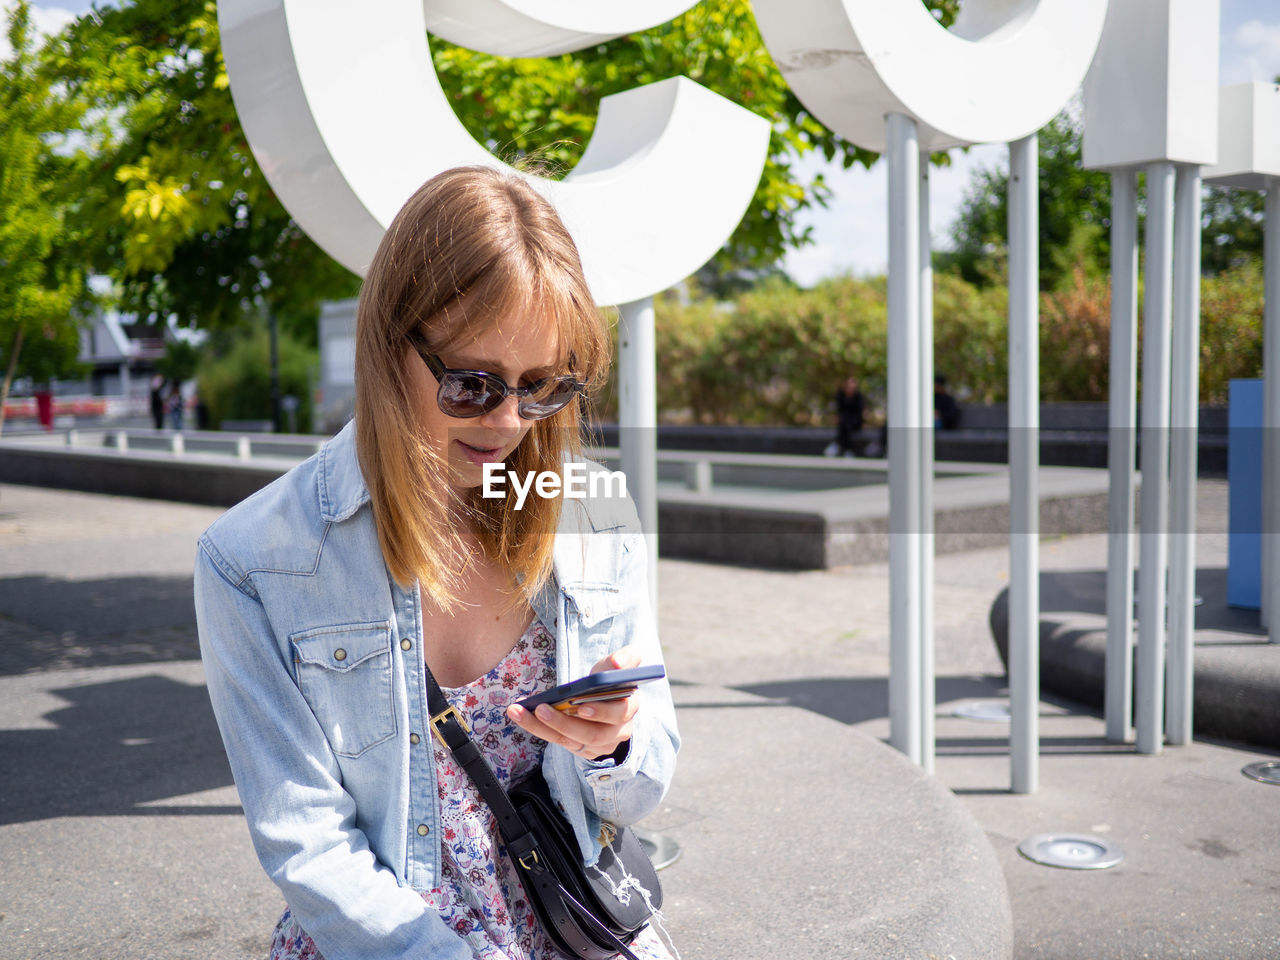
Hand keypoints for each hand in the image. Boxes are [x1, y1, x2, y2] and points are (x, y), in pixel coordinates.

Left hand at [507, 647, 642, 761]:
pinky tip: (519, 713)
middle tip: (541, 709)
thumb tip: (618, 664)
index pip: (619, 713)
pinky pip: (558, 741)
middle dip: (564, 722)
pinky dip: (537, 728)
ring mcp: (599, 744)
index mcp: (629, 707)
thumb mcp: (618, 665)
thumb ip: (625, 658)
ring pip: (569, 740)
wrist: (606, 698)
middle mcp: (617, 731)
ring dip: (542, 727)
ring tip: (519, 710)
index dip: (601, 711)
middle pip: (591, 734)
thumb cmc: (610, 679)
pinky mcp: (582, 749)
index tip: (581, 706)